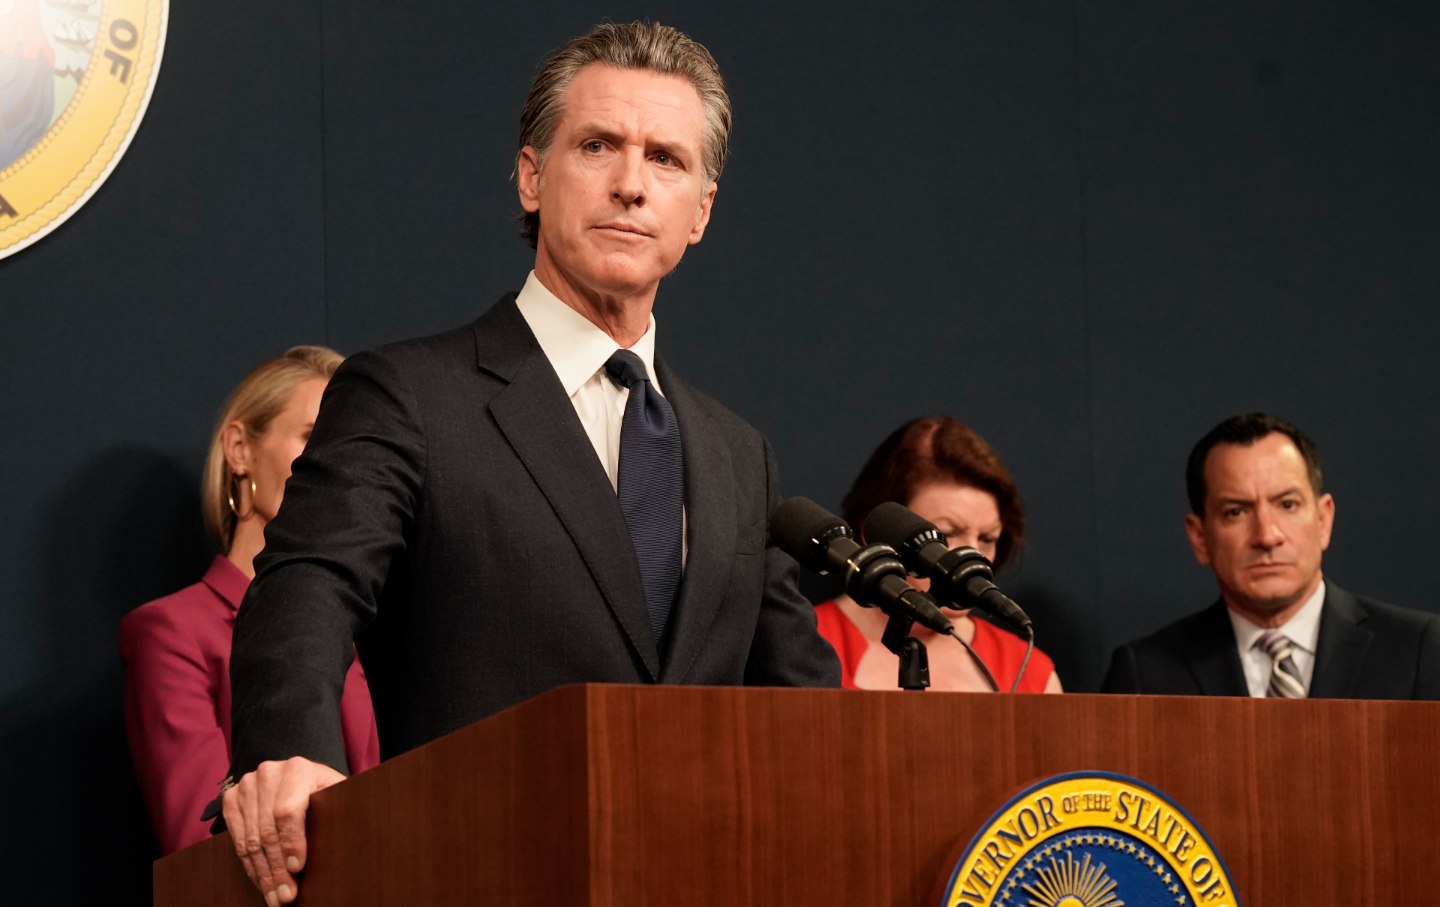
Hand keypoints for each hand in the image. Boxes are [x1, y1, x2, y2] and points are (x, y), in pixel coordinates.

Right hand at [221, 756, 344, 905]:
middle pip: (267, 830)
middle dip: (277, 869)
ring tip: (275, 896)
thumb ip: (342, 810)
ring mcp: (247, 785)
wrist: (303, 779)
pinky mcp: (233, 798)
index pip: (287, 811)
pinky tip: (262, 881)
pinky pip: (237, 839)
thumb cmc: (327, 793)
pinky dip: (250, 865)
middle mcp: (268, 772)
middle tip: (286, 896)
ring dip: (263, 874)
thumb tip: (355, 842)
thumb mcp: (339, 796)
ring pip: (251, 839)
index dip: (292, 842)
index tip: (298, 868)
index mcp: (298, 769)